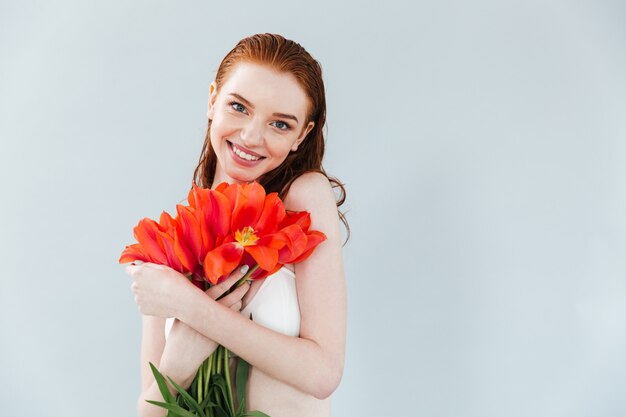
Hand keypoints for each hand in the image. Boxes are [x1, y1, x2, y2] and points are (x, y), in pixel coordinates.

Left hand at [127, 262, 195, 317]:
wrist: (183, 301)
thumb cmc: (176, 282)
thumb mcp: (164, 267)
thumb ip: (148, 265)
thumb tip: (141, 265)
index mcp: (139, 273)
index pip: (129, 269)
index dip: (136, 269)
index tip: (143, 272)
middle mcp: (135, 286)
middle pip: (136, 283)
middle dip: (144, 282)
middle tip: (159, 284)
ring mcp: (138, 299)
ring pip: (141, 294)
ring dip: (147, 293)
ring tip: (162, 294)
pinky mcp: (142, 309)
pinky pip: (145, 304)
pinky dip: (151, 303)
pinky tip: (162, 301)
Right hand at [157, 267, 250, 383]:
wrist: (179, 360)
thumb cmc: (178, 336)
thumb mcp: (180, 316)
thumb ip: (189, 302)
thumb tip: (195, 285)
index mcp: (195, 307)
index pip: (216, 288)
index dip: (229, 278)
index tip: (240, 270)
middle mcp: (207, 315)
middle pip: (229, 297)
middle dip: (240, 287)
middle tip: (248, 279)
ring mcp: (215, 326)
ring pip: (233, 308)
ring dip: (239, 299)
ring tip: (243, 291)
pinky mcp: (220, 337)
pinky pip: (232, 321)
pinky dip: (235, 313)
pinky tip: (237, 307)